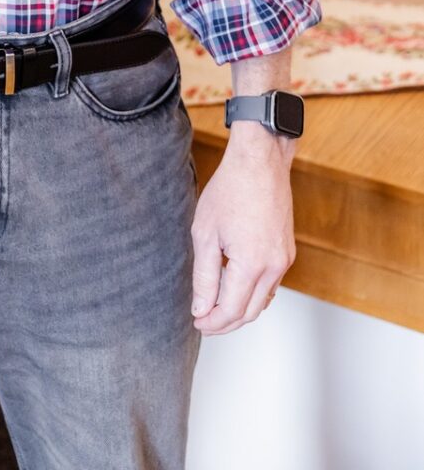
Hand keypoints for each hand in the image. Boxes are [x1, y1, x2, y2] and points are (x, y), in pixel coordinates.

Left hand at [190, 128, 295, 334]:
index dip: (212, 322)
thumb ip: (203, 276)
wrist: (259, 162)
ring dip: (240, 310)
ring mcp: (284, 260)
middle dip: (225, 322)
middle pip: (249, 312)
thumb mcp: (205, 232)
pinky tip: (236, 289)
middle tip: (203, 321)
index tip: (196, 322)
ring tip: (215, 308)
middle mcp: (274, 267)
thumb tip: (201, 309)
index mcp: (251, 264)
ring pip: (262, 301)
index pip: (231, 311)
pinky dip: (253, 294)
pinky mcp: (287, 252)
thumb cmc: (230, 189)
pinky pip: (271, 285)